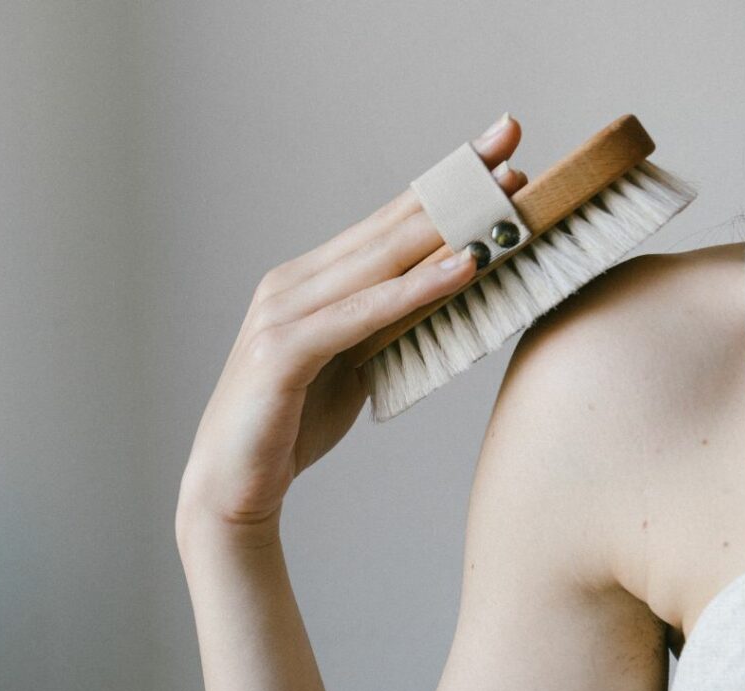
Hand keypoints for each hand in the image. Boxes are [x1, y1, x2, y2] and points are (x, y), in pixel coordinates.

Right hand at [176, 114, 525, 547]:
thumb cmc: (290, 427)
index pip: (382, 227)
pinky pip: (360, 314)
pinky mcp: (280, 351)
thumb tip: (445, 297)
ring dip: (443, 228)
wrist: (232, 486)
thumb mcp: (350, 367)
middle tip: (512, 149)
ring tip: (501, 196)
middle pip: (383, 229)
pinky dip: (412, 291)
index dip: (439, 189)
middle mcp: (291, 285)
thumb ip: (384, 327)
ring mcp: (281, 313)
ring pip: (376, 262)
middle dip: (451, 188)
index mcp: (307, 284)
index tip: (495, 155)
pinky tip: (460, 270)